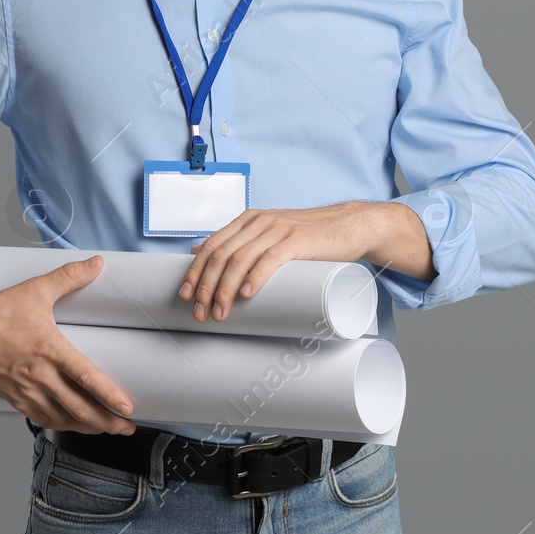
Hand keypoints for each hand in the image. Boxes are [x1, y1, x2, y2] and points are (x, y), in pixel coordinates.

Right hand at [0, 255, 136, 434]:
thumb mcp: (36, 289)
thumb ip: (69, 276)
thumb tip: (97, 263)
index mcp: (48, 349)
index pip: (85, 377)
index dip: (108, 395)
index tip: (127, 406)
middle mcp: (38, 374)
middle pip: (79, 407)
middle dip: (106, 422)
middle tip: (127, 427)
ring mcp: (25, 390)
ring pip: (62, 418)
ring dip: (87, 428)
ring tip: (108, 429)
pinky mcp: (14, 398)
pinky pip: (43, 418)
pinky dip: (62, 425)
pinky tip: (74, 426)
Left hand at [177, 201, 392, 323]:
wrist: (349, 226)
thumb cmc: (309, 237)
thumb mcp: (270, 234)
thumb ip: (241, 241)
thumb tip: (201, 251)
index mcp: (248, 220)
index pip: (211, 246)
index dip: (195, 272)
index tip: (185, 296)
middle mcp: (259, 222)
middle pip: (221, 255)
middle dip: (206, 287)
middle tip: (201, 313)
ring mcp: (278, 229)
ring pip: (240, 259)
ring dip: (225, 289)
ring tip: (220, 312)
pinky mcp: (299, 240)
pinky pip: (270, 258)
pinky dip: (255, 277)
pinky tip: (247, 293)